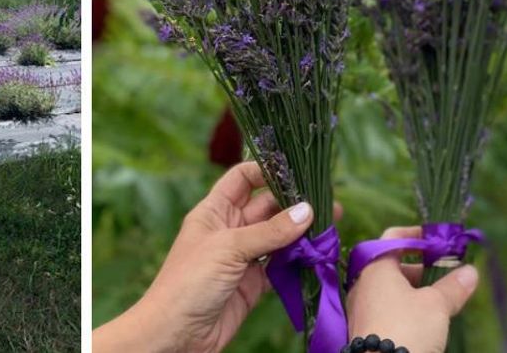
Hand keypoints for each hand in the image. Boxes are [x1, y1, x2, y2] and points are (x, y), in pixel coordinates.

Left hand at [93, 162, 331, 352]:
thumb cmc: (189, 282)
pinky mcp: (253, 284)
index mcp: (214, 211)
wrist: (176, 335)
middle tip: (327, 202)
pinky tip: (318, 254)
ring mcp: (242, 257)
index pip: (242, 179)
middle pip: (266, 207)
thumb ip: (269, 231)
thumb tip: (306, 210)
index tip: (295, 170)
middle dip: (294, 203)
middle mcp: (229, 230)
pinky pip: (281, 266)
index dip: (266, 171)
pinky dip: (298, 261)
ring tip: (330, 225)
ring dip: (300, 233)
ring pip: (277, 237)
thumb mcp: (228, 248)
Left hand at [345, 225, 479, 352]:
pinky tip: (423, 320)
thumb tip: (471, 272)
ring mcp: (361, 307)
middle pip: (392, 265)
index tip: (437, 239)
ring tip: (440, 299)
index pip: (393, 237)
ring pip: (390, 289)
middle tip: (446, 272)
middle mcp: (363, 283)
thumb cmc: (407, 327)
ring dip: (414, 290)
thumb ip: (453, 286)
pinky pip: (385, 308)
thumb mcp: (436, 305)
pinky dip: (404, 307)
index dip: (416, 235)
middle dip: (421, 267)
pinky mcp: (364, 328)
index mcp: (375, 266)